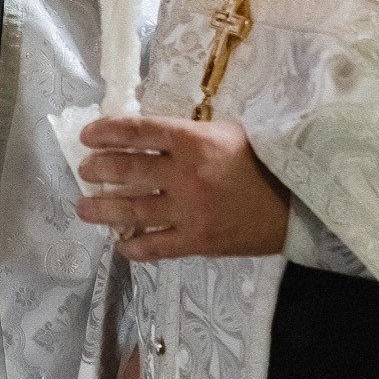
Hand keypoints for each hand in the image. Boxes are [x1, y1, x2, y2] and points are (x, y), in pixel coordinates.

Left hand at [73, 115, 289, 260]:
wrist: (294, 204)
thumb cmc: (259, 162)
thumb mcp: (224, 133)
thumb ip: (185, 134)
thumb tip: (144, 136)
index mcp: (193, 140)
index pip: (138, 132)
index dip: (107, 132)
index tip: (87, 136)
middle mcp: (186, 174)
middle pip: (128, 170)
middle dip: (98, 169)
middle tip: (84, 171)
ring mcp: (190, 211)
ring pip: (133, 210)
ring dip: (103, 209)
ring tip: (83, 208)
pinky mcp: (197, 241)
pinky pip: (156, 246)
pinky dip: (133, 246)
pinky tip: (120, 244)